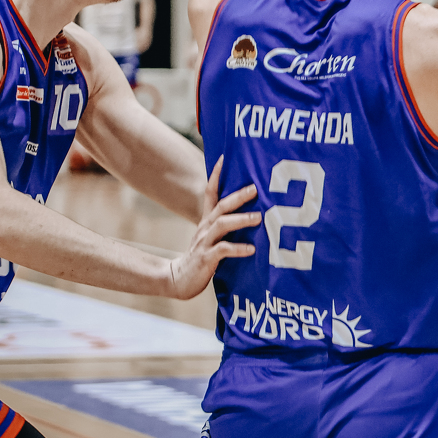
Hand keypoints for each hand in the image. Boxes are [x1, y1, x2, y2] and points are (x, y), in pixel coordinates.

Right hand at [166, 157, 260, 299]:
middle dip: (238, 196)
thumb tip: (253, 212)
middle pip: (221, 206)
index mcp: (207, 220)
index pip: (210, 192)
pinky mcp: (206, 258)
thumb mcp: (212, 237)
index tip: (224, 157)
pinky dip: (238, 249)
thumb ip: (227, 224)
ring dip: (241, 220)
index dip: (216, 174)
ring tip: (259, 218)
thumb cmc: (202, 256)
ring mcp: (205, 242)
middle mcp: (205, 227)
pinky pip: (222, 250)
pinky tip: (251, 249)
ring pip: (222, 224)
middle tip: (256, 188)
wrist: (179, 279)